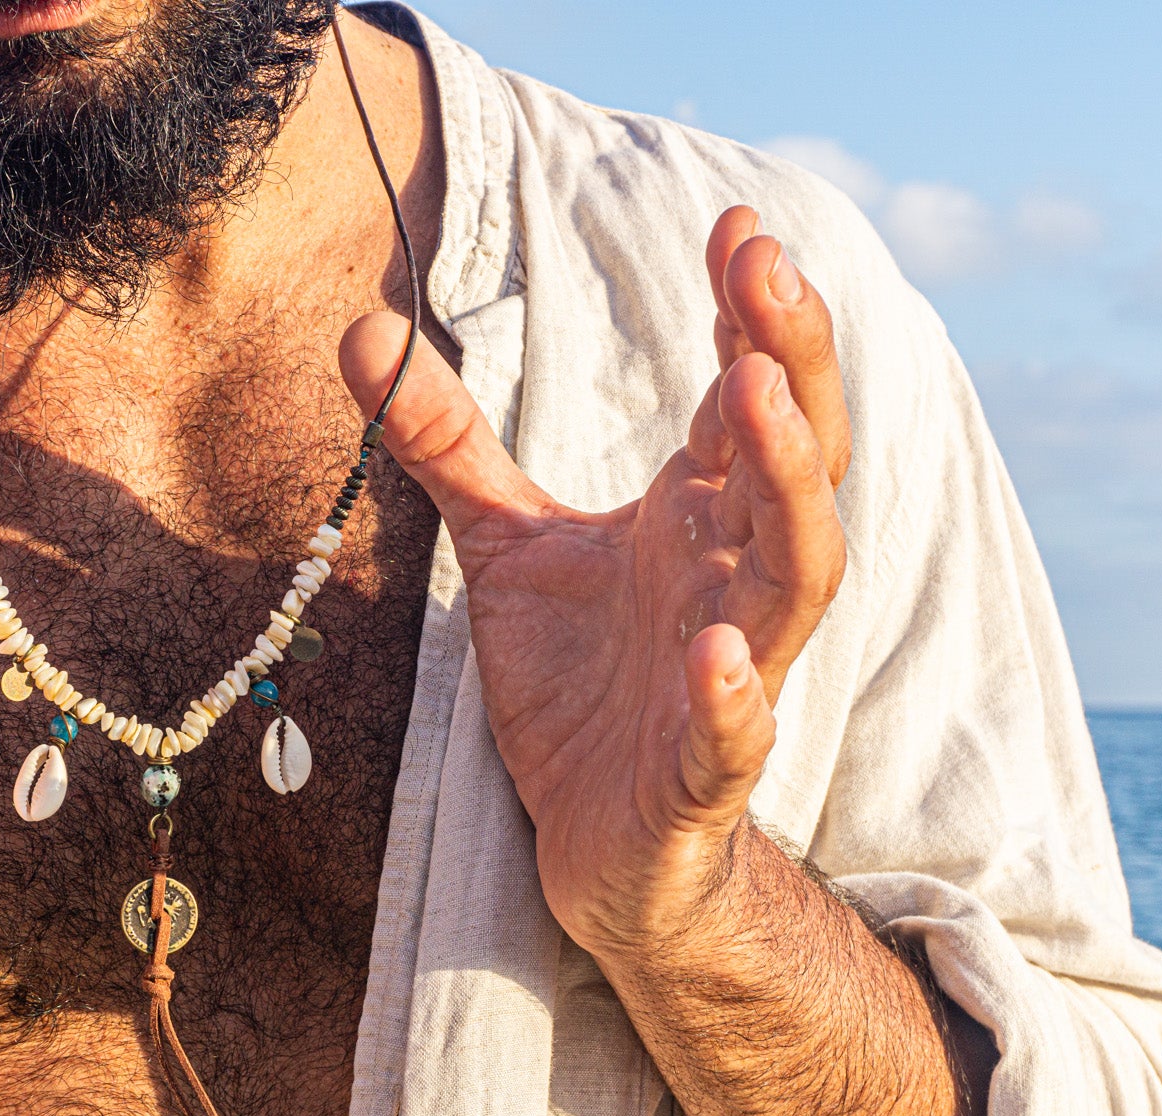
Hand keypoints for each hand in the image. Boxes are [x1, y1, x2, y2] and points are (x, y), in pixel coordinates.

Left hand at [340, 207, 849, 951]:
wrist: (591, 841)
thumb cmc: (576, 683)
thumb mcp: (502, 545)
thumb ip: (447, 442)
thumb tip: (363, 330)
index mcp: (700, 519)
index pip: (748, 401)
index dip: (750, 316)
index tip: (734, 228)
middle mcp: (730, 580)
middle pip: (798, 462)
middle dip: (791, 364)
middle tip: (764, 269)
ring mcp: (729, 676)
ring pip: (798, 578)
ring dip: (788, 491)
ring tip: (757, 402)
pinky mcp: (697, 775)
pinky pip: (733, 737)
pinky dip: (731, 698)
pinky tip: (710, 653)